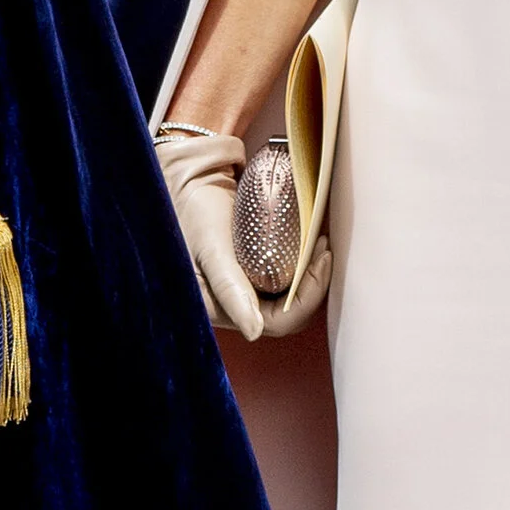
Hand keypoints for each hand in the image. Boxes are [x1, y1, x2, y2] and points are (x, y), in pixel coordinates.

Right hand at [154, 126, 333, 339]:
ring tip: (320, 241)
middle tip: (323, 248)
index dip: (306, 299)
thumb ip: (230, 291)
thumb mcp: (211, 251)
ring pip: (292, 293)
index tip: (321, 262)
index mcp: (221, 310)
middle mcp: (236, 304)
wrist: (186, 178)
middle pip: (290, 310)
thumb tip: (253, 331)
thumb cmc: (189, 213)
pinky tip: (310, 238)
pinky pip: (286, 273)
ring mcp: (247, 285)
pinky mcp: (254, 267)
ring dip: (310, 271)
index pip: (277, 322)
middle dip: (313, 283)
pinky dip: (302, 259)